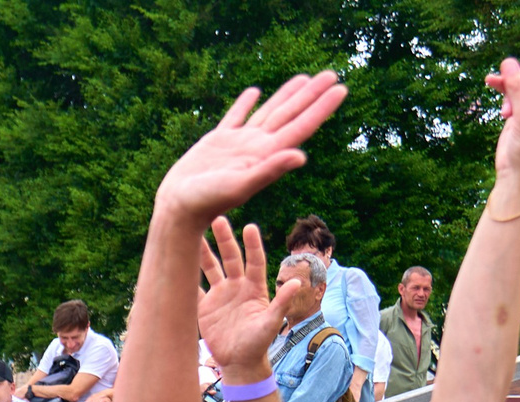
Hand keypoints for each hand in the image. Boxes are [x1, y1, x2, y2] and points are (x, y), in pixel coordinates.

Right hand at [153, 73, 347, 225]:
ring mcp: (238, 143)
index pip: (301, 126)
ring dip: (286, 95)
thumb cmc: (206, 202)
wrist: (178, 209)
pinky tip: (254, 92)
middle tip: (332, 74)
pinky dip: (245, 103)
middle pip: (290, 114)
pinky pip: (236, 117)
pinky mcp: (217, 141)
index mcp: (266, 155)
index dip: (321, 107)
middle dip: (311, 95)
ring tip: (303, 78)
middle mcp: (257, 147)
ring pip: (268, 112)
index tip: (341, 88)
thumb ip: (269, 170)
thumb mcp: (239, 186)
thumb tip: (301, 156)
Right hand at [196, 218, 293, 379]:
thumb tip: (297, 282)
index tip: (249, 227)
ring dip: (203, 252)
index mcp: (254, 288)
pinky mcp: (205, 307)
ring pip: (210, 268)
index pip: (254, 261)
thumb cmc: (258, 344)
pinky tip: (177, 263)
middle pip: (230, 258)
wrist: (239, 362)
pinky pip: (194, 289)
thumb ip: (281, 302)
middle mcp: (237, 287)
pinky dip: (186, 278)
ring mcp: (220, 295)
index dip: (252, 245)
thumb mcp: (271, 323)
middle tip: (217, 218)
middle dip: (225, 239)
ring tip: (192, 234)